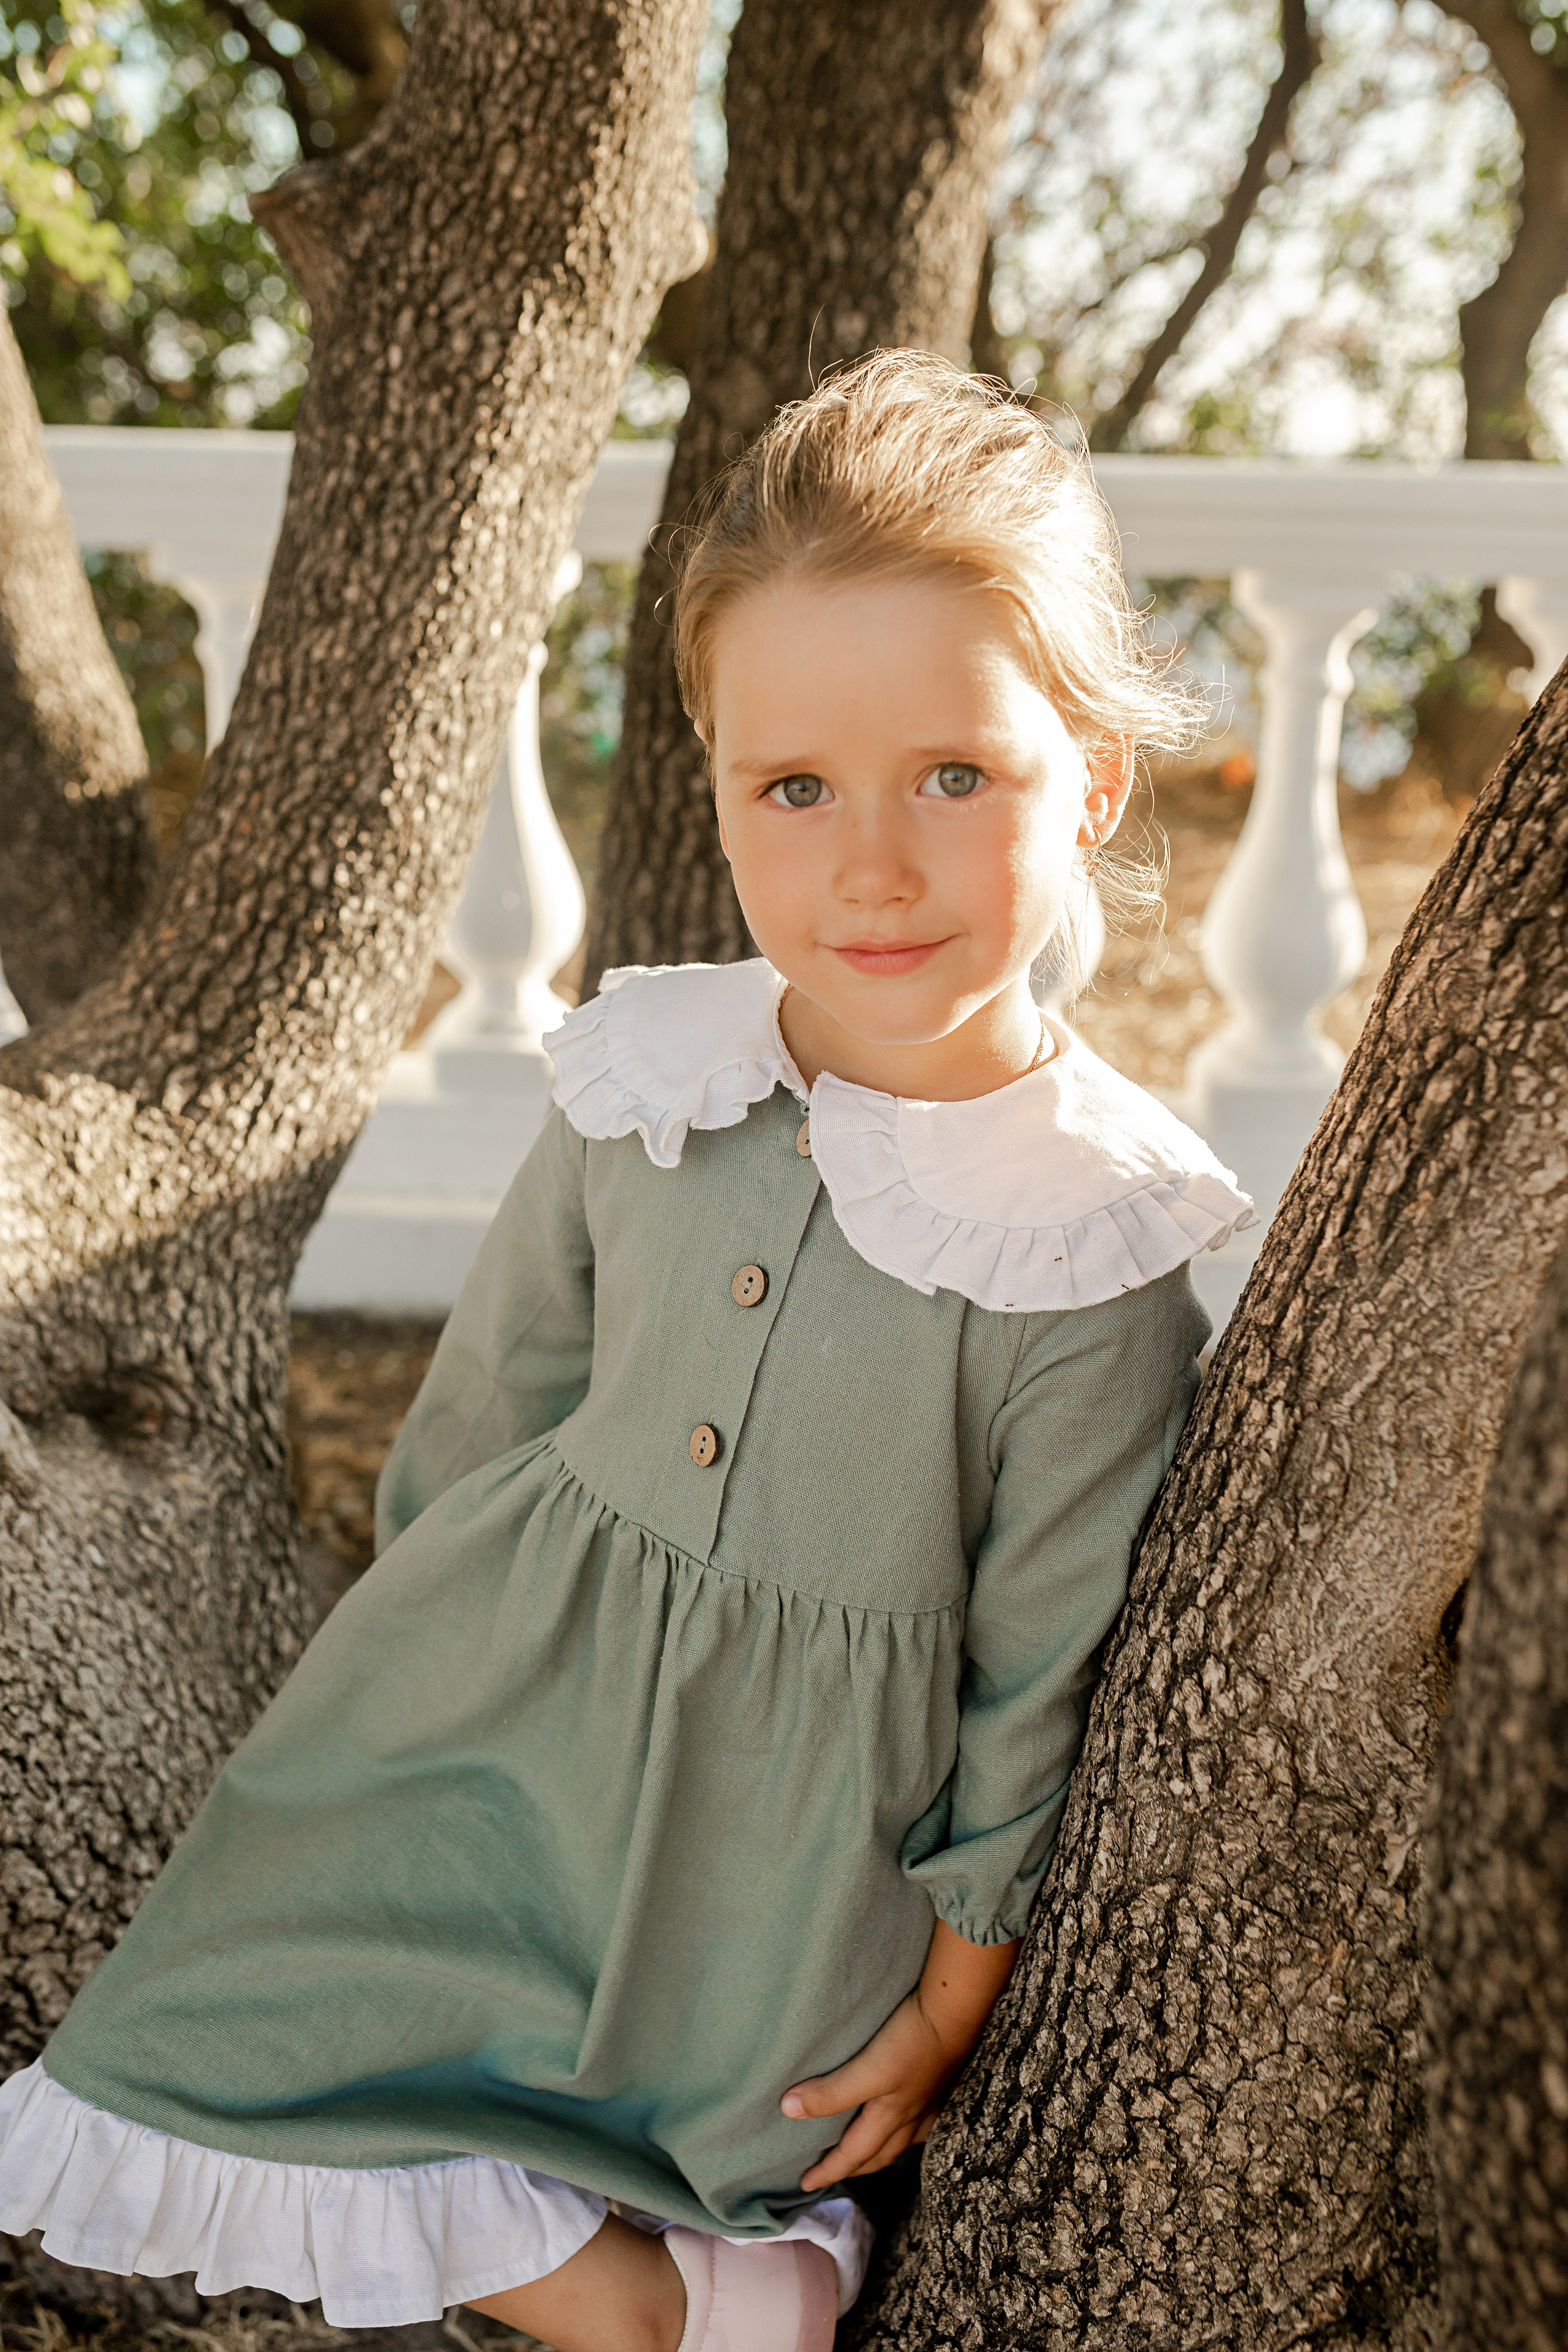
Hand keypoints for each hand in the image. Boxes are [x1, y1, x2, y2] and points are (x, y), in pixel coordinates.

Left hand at [780, 1921, 1019, 2192]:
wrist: (954, 2013)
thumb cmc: (911, 2040)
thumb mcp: (868, 2070)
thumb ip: (832, 2092)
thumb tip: (789, 2109)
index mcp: (890, 2118)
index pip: (853, 2155)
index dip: (828, 2170)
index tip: (805, 2183)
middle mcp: (911, 2118)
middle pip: (879, 2155)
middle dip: (854, 2168)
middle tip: (833, 2174)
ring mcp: (929, 2102)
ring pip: (901, 2141)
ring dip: (880, 2153)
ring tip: (865, 2154)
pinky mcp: (940, 2084)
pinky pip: (922, 2121)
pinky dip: (908, 2131)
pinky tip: (907, 2120)